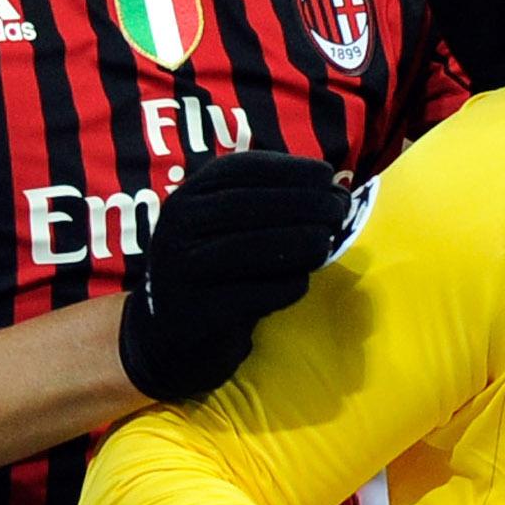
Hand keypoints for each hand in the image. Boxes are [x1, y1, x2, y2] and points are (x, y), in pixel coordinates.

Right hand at [116, 152, 353, 401]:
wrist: (165, 335)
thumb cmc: (212, 270)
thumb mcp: (223, 226)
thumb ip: (266, 203)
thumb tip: (332, 189)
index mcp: (188, 197)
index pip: (240, 169)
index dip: (289, 168)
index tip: (328, 175)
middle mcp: (178, 227)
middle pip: (249, 205)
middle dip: (304, 202)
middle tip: (339, 209)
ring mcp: (183, 270)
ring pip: (253, 248)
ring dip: (301, 242)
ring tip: (326, 243)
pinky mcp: (198, 312)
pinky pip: (254, 294)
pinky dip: (286, 285)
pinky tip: (301, 282)